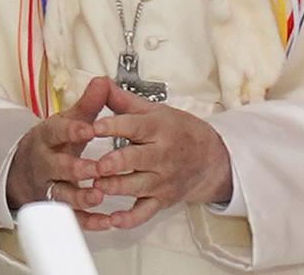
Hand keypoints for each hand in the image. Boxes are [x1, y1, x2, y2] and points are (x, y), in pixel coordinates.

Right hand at [5, 76, 110, 211]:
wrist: (24, 171)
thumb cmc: (54, 143)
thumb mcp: (67, 121)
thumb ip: (87, 104)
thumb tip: (103, 81)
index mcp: (47, 138)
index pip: (56, 132)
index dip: (71, 130)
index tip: (88, 128)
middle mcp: (45, 164)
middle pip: (57, 168)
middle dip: (76, 169)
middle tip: (96, 168)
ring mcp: (50, 187)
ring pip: (61, 195)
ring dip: (80, 198)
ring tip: (98, 196)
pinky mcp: (57, 208)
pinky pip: (72, 218)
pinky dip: (88, 222)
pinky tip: (106, 221)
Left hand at [88, 83, 233, 230]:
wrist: (210, 159)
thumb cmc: (178, 131)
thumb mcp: (155, 111)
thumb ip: (124, 101)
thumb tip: (100, 82)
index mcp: (158, 129)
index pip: (134, 126)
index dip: (113, 127)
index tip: (93, 127)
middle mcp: (161, 155)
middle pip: (135, 159)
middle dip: (114, 163)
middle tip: (95, 165)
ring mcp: (161, 180)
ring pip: (136, 186)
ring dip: (115, 188)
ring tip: (94, 187)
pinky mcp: (161, 200)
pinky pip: (144, 213)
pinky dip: (129, 219)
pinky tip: (112, 220)